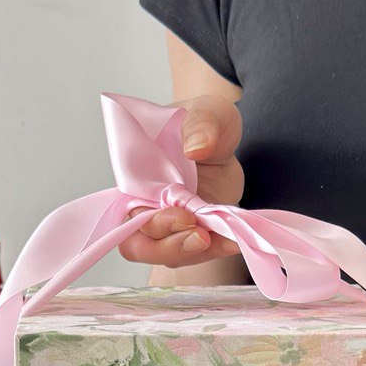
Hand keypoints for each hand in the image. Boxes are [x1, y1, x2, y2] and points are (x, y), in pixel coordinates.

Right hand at [118, 93, 244, 267]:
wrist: (222, 136)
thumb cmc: (204, 121)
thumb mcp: (206, 110)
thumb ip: (200, 122)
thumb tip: (196, 147)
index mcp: (139, 178)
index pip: (130, 214)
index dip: (152, 224)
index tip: (183, 215)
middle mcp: (148, 206)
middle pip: (141, 245)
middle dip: (169, 247)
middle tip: (201, 236)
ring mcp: (170, 223)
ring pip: (168, 255)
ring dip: (191, 252)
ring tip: (217, 238)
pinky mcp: (192, 232)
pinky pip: (199, 252)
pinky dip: (217, 250)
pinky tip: (234, 241)